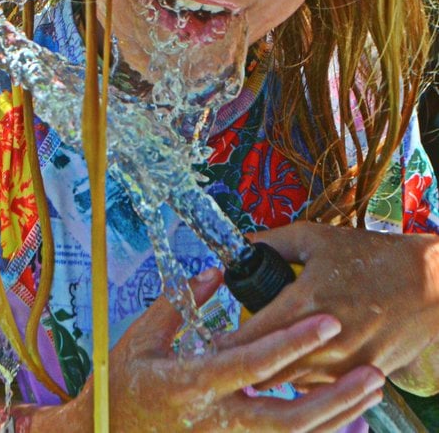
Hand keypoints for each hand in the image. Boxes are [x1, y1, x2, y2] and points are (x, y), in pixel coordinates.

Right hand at [71, 268, 384, 431]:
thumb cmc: (120, 384)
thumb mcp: (139, 336)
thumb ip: (177, 303)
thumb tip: (213, 273)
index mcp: (189, 383)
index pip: (250, 363)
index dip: (290, 341)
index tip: (324, 319)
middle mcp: (213, 420)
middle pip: (287, 418)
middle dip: (333, 397)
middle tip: (368, 373)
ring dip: (334, 420)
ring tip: (367, 395)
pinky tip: (341, 422)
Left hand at [223, 223, 438, 391]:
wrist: (429, 283)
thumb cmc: (369, 256)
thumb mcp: (314, 238)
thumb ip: (272, 242)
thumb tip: (241, 245)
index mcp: (305, 303)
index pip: (251, 337)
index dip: (225, 343)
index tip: (209, 343)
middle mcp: (323, 341)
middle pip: (267, 370)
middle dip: (244, 365)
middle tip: (227, 357)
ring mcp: (346, 363)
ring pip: (293, 384)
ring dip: (273, 375)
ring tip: (255, 363)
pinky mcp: (365, 375)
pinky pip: (322, 386)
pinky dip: (304, 379)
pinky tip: (294, 364)